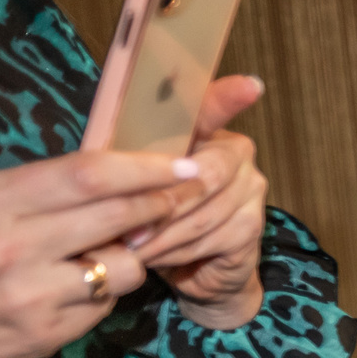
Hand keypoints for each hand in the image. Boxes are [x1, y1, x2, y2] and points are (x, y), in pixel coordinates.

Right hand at [0, 149, 202, 357]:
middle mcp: (11, 247)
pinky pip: (103, 305)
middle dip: (160, 204)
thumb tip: (105, 175)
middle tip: (181, 196)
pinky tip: (78, 288)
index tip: (180, 165)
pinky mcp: (45, 336)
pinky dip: (103, 292)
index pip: (87, 175)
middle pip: (117, 216)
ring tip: (109, 250)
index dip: (143, 168)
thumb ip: (28, 192)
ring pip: (123, 266)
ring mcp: (31, 296)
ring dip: (132, 254)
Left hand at [132, 76, 268, 329]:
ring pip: (203, 211)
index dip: (229, 98)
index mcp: (204, 133)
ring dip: (162, 234)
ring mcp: (251, 191)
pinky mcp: (253, 228)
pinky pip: (211, 238)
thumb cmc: (156, 219)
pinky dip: (177, 251)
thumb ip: (127, 170)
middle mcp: (237, 155)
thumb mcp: (133, 185)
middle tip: (126, 228)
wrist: (192, 271)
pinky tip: (158, 258)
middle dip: (161, 203)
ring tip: (132, 249)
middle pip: (205, 173)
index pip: (213, 109)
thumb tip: (103, 170)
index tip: (249, 86)